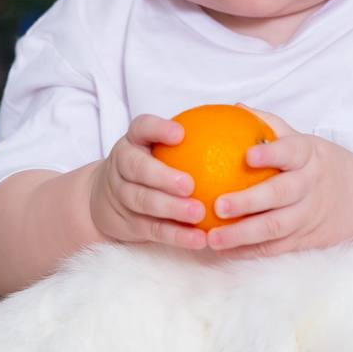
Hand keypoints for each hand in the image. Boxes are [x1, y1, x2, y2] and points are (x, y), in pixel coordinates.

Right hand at [89, 114, 207, 250]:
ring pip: (143, 201)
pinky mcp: (129, 224)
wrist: (109, 199)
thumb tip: (243, 111)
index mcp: (135, 140)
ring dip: (171, 209)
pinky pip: (154, 230)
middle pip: (137, 168)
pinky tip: (201, 239)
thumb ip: (196, 133)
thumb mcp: (161, 145)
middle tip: (190, 184)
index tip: (181, 134)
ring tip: (198, 213)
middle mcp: (124, 164)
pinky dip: (177, 236)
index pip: (142, 127)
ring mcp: (122, 195)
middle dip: (162, 176)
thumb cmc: (154, 163)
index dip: (158, 129)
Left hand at [205, 104, 352, 256]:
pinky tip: (223, 251)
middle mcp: (309, 186)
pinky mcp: (305, 241)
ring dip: (242, 234)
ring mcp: (307, 217)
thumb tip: (236, 108)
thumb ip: (271, 126)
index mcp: (309, 157)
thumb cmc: (324, 166)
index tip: (248, 155)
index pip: (291, 152)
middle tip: (218, 204)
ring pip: (275, 227)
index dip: (272, 154)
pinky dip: (248, 252)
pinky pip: (275, 249)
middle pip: (280, 195)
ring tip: (214, 237)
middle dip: (249, 201)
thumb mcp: (306, 142)